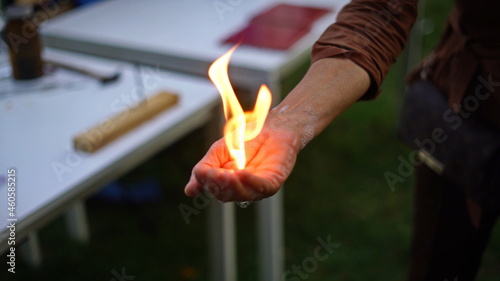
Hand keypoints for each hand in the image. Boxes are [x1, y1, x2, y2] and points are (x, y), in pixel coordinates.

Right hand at [184, 113, 300, 201]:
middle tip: (214, 173)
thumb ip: (205, 168)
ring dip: (232, 185)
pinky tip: (241, 174)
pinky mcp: (273, 182)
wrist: (271, 127)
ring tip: (225, 174)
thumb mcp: (219, 152)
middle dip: (218, 184)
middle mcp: (242, 189)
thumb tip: (189, 192)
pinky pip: (262, 187)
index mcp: (228, 184)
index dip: (207, 183)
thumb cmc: (245, 140)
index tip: (202, 172)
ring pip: (243, 194)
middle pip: (226, 194)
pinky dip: (250, 182)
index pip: (214, 190)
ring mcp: (258, 188)